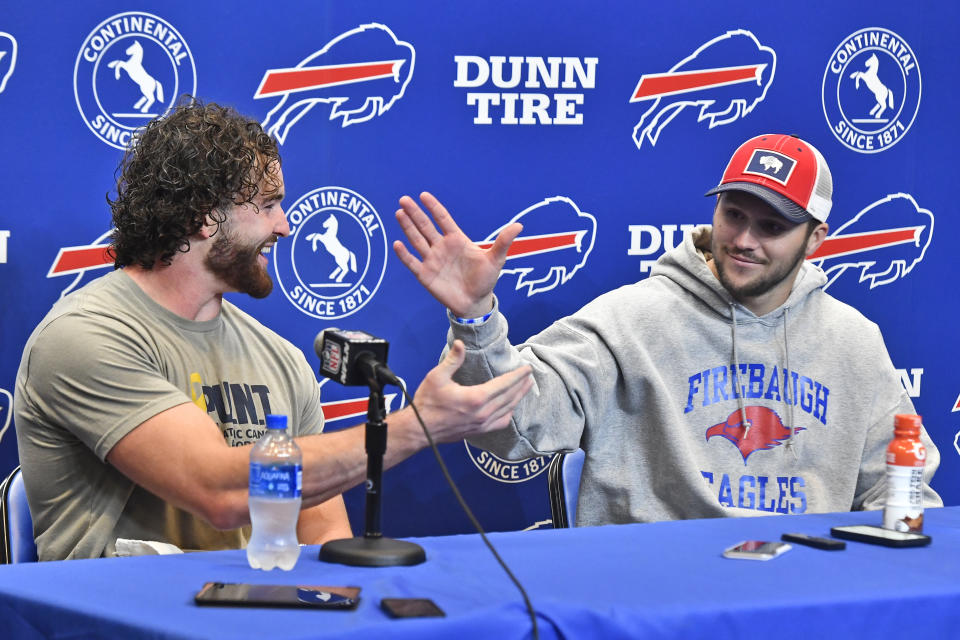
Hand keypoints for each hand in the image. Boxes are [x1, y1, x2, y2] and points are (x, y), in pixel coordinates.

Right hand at [393, 191, 521, 317]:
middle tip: (404, 199)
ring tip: (399, 213)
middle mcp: (442, 247)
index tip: (423, 195)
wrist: (475, 303)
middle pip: (425, 227)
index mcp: (457, 240)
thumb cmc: (485, 280)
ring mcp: (432, 260)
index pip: (442, 219)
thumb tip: (519, 225)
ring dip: (407, 227)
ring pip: (416, 240)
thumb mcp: (496, 260)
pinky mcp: (425, 275)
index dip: (433, 207)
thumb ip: (503, 242)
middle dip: (415, 213)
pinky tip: (398, 243)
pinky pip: (412, 262)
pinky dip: (404, 254)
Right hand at [412, 340, 532, 442]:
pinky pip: (501, 423)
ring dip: (518, 398)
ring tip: (526, 388)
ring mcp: (482, 424)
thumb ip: (452, 360)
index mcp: (475, 398)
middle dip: (522, 385)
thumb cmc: (427, 403)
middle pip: (509, 397)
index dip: (517, 376)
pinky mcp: (478, 431)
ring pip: (508, 410)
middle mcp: (482, 413)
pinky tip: (511, 408)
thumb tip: (461, 343)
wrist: (419, 430)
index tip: (527, 368)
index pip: (504, 385)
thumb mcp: (437, 377)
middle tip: (530, 375)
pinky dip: (509, 413)